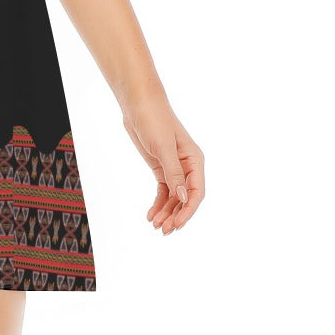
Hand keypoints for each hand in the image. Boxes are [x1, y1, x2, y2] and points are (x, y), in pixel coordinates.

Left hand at [121, 95, 204, 234]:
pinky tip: (151, 215)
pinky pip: (163, 190)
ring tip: (155, 226)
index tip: (177, 225)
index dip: (188, 210)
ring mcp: (174, 167)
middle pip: (186, 198)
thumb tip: (184, 198)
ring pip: (174, 197)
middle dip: (176, 216)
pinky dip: (158, 203)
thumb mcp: (163, 147)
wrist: (138, 104)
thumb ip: (173, 172)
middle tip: (164, 231)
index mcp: (194, 160)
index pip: (196, 192)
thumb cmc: (154, 120)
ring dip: (166, 213)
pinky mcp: (161, 167)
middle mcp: (187, 166)